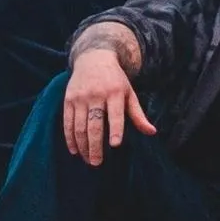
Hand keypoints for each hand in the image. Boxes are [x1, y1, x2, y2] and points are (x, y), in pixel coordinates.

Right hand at [63, 49, 156, 164]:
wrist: (93, 58)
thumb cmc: (115, 80)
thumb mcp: (129, 93)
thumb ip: (138, 114)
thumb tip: (152, 132)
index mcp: (115, 93)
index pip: (115, 114)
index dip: (115, 129)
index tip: (115, 145)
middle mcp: (96, 95)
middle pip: (94, 124)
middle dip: (95, 146)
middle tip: (97, 163)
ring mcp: (80, 97)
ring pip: (79, 126)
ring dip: (83, 146)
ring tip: (88, 160)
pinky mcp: (68, 99)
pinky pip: (67, 122)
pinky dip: (70, 138)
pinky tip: (74, 150)